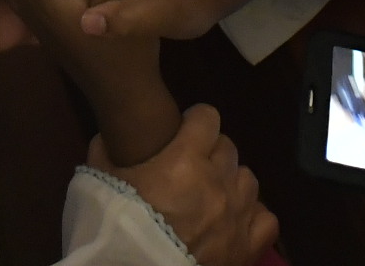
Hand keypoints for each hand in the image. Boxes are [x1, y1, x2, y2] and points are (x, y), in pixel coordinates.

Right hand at [100, 105, 278, 265]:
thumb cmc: (114, 228)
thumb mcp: (99, 181)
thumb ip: (106, 151)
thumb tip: (109, 134)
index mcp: (185, 160)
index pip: (207, 117)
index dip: (194, 122)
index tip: (183, 132)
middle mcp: (217, 182)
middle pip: (227, 148)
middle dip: (210, 152)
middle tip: (191, 169)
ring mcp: (236, 215)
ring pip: (248, 180)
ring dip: (230, 183)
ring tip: (212, 196)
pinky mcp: (246, 247)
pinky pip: (265, 219)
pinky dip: (252, 216)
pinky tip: (234, 220)